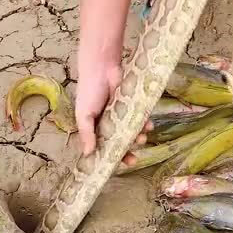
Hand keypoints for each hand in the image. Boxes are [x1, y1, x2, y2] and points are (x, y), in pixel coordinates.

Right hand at [75, 49, 152, 165]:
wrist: (103, 67)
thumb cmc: (89, 90)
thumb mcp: (84, 113)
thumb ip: (86, 133)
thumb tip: (88, 154)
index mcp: (95, 127)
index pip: (103, 146)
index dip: (110, 157)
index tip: (116, 165)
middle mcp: (109, 123)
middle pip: (120, 142)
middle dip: (127, 152)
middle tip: (134, 160)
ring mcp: (123, 115)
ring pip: (132, 132)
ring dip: (138, 138)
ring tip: (141, 139)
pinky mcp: (134, 105)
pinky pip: (141, 118)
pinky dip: (145, 123)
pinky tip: (148, 125)